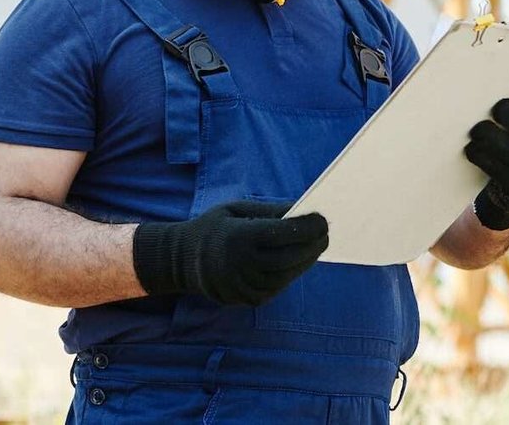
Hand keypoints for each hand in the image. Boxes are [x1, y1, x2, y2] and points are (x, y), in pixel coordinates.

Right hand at [132, 199, 327, 305]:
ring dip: (306, 260)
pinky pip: (278, 286)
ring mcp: (245, 286)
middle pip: (290, 257)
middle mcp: (242, 264)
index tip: (323, 220)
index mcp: (239, 237)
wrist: (182, 260)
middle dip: (313, 245)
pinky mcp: (248, 299)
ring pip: (287, 274)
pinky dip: (292, 273)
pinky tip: (299, 261)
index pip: (283, 233)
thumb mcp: (236, 209)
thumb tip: (303, 210)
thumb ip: (270, 211)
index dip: (307, 228)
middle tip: (326, 234)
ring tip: (316, 246)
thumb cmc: (215, 227)